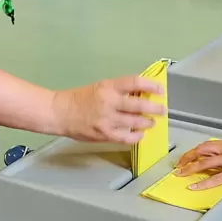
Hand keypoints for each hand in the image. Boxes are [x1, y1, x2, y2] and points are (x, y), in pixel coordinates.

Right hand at [51, 76, 165, 143]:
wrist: (59, 113)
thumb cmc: (79, 99)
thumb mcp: (99, 88)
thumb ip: (118, 92)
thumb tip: (140, 96)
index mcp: (108, 86)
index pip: (134, 82)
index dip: (150, 85)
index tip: (160, 89)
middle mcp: (109, 101)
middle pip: (138, 105)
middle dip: (154, 108)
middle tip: (162, 110)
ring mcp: (107, 119)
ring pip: (135, 122)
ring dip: (147, 122)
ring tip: (151, 122)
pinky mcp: (104, 133)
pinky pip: (126, 137)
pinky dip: (136, 137)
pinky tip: (140, 135)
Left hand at [175, 139, 221, 189]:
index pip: (208, 144)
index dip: (195, 151)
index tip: (188, 156)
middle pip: (202, 150)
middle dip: (187, 158)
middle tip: (178, 166)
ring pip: (205, 163)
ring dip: (190, 168)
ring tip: (180, 175)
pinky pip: (217, 178)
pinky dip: (203, 183)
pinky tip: (195, 186)